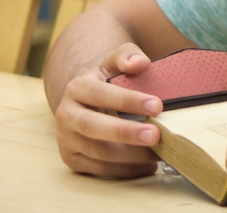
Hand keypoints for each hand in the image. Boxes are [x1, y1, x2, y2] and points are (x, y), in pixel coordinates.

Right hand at [53, 43, 162, 177]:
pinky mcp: (72, 159)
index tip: (157, 105)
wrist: (85, 101)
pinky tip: (148, 164)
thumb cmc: (107, 80)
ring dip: (131, 156)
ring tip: (159, 152)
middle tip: (156, 135)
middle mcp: (66, 115)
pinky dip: (126, 169)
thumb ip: (128, 56)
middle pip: (93, 127)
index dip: (128, 101)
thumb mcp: (114, 62)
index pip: (101, 94)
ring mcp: (66, 140)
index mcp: (77, 88)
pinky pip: (100, 169)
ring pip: (98, 152)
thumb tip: (140, 63)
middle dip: (126, 133)